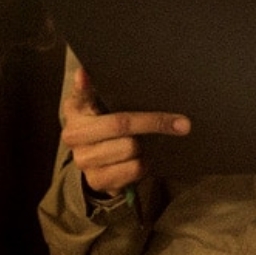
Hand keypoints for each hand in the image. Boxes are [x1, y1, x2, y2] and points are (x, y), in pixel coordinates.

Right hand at [59, 66, 189, 197]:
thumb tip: (83, 73)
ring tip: (144, 142)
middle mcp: (74, 137)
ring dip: (144, 146)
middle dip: (154, 122)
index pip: (92, 98)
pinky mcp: (98, 181)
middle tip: (182, 123)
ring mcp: (85, 161)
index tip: (138, 95)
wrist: (91, 161)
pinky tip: (139, 158)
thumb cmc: (97, 123)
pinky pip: (134, 169)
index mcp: (73, 112)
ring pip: (131, 148)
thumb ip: (88, 87)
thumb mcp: (90, 102)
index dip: (118, 97)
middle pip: (122, 125)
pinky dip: (143, 164)